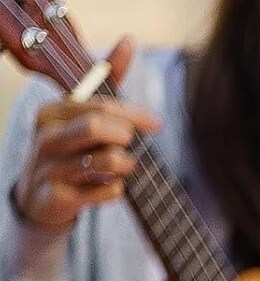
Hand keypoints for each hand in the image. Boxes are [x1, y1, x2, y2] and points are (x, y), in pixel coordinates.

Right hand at [11, 40, 160, 230]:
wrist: (41, 198)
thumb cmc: (71, 151)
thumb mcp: (82, 115)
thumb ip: (106, 82)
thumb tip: (128, 41)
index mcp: (52, 112)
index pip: (99, 106)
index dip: (133, 114)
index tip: (157, 123)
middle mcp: (47, 136)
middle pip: (98, 128)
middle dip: (125, 138)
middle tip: (132, 146)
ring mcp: (50, 167)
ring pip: (105, 161)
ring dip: (126, 165)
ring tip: (125, 167)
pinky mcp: (59, 196)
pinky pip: (105, 191)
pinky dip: (117, 190)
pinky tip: (112, 187)